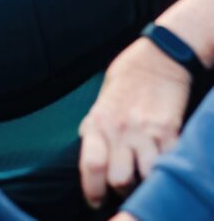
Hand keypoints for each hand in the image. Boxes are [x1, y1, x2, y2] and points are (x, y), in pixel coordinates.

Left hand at [79, 37, 191, 207]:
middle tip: (125, 184)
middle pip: (119, 180)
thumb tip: (86, 147)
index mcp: (98, 122)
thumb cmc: (126, 78)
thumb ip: (95, 126)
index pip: (91, 166)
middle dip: (122, 189)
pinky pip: (168, 163)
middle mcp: (120, 129)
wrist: (158, 57)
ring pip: (145, 177)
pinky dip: (165, 169)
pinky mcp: (169, 131)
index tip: (95, 200)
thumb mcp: (101, 100)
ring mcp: (146, 131)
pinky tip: (161, 163)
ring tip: (144, 175)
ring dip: (145, 182)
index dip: (92, 191)